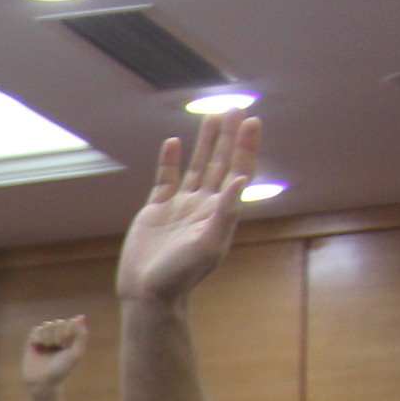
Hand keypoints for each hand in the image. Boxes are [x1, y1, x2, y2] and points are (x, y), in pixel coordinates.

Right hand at [21, 315, 88, 393]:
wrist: (42, 382)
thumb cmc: (61, 369)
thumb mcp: (76, 353)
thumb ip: (81, 335)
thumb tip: (80, 316)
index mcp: (72, 339)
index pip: (71, 323)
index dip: (68, 334)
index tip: (66, 346)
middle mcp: (59, 337)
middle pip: (58, 323)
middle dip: (57, 335)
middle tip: (57, 349)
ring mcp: (46, 338)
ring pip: (47, 325)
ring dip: (48, 337)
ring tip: (47, 349)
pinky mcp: (33, 341)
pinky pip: (37, 330)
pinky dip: (38, 338)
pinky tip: (38, 346)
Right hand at [114, 114, 258, 305]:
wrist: (148, 294)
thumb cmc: (180, 275)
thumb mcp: (208, 245)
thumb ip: (225, 212)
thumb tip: (240, 179)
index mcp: (220, 212)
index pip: (238, 170)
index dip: (245, 146)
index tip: (251, 120)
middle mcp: (203, 205)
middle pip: (219, 162)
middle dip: (228, 135)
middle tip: (236, 107)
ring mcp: (180, 207)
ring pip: (196, 167)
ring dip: (204, 142)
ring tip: (212, 116)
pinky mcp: (156, 212)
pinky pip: (165, 180)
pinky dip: (169, 161)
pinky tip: (173, 143)